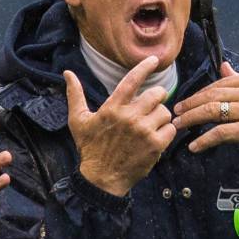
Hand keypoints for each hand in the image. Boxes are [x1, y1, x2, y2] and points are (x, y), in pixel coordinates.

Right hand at [65, 55, 175, 195]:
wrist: (101, 179)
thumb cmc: (90, 148)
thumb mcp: (78, 121)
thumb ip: (75, 95)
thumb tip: (67, 74)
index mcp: (112, 108)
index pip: (132, 80)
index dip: (145, 67)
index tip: (154, 59)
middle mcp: (129, 117)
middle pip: (157, 93)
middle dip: (156, 98)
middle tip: (150, 107)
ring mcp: (144, 131)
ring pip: (165, 112)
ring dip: (160, 118)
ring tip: (149, 127)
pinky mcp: (155, 145)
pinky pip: (170, 129)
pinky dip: (166, 133)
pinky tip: (155, 138)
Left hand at [170, 61, 238, 160]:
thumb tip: (223, 66)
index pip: (218, 84)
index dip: (199, 94)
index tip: (187, 102)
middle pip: (211, 95)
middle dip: (189, 104)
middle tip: (175, 113)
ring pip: (211, 111)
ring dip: (190, 119)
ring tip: (178, 126)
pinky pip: (219, 133)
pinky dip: (204, 140)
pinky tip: (195, 146)